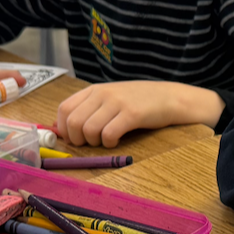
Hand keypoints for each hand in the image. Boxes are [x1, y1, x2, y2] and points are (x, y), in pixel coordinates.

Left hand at [55, 81, 224, 147]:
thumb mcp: (111, 98)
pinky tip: (117, 141)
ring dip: (94, 143)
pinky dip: (109, 144)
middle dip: (78, 140)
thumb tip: (65, 129)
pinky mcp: (131, 114)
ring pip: (89, 130)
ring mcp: (117, 102)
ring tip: (106, 141)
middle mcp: (103, 93)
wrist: (169, 97)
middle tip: (91, 143)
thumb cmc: (139, 101)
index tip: (74, 138)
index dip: (63, 128)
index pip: (64, 109)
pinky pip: (108, 134)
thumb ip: (90, 108)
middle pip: (73, 122)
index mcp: (94, 89)